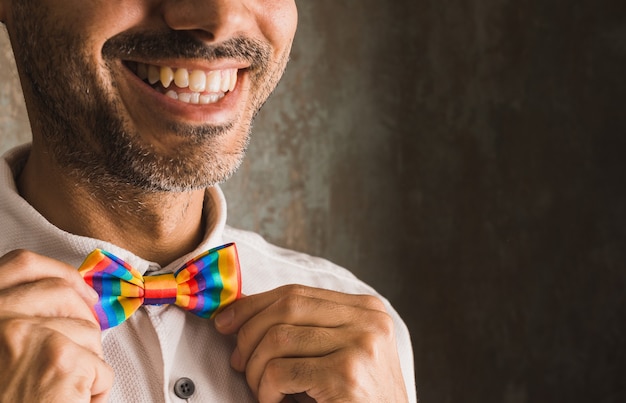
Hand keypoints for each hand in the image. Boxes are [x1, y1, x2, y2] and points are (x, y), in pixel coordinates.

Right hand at [0, 249, 113, 402]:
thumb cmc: (5, 399)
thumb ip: (15, 323)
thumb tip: (63, 299)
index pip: (21, 265)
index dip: (57, 271)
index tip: (78, 285)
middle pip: (65, 294)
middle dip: (83, 321)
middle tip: (78, 352)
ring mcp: (27, 337)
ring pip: (90, 332)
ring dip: (87, 364)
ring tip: (60, 392)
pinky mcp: (60, 361)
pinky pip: (101, 367)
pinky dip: (96, 391)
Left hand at [214, 284, 407, 402]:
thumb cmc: (352, 399)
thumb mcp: (335, 353)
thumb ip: (303, 328)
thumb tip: (239, 314)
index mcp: (366, 309)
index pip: (297, 292)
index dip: (254, 305)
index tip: (225, 322)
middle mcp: (368, 321)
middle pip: (287, 306)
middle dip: (249, 333)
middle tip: (239, 363)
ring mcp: (360, 345)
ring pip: (278, 338)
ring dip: (256, 368)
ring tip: (262, 390)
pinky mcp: (346, 374)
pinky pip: (280, 371)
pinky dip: (265, 390)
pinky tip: (275, 402)